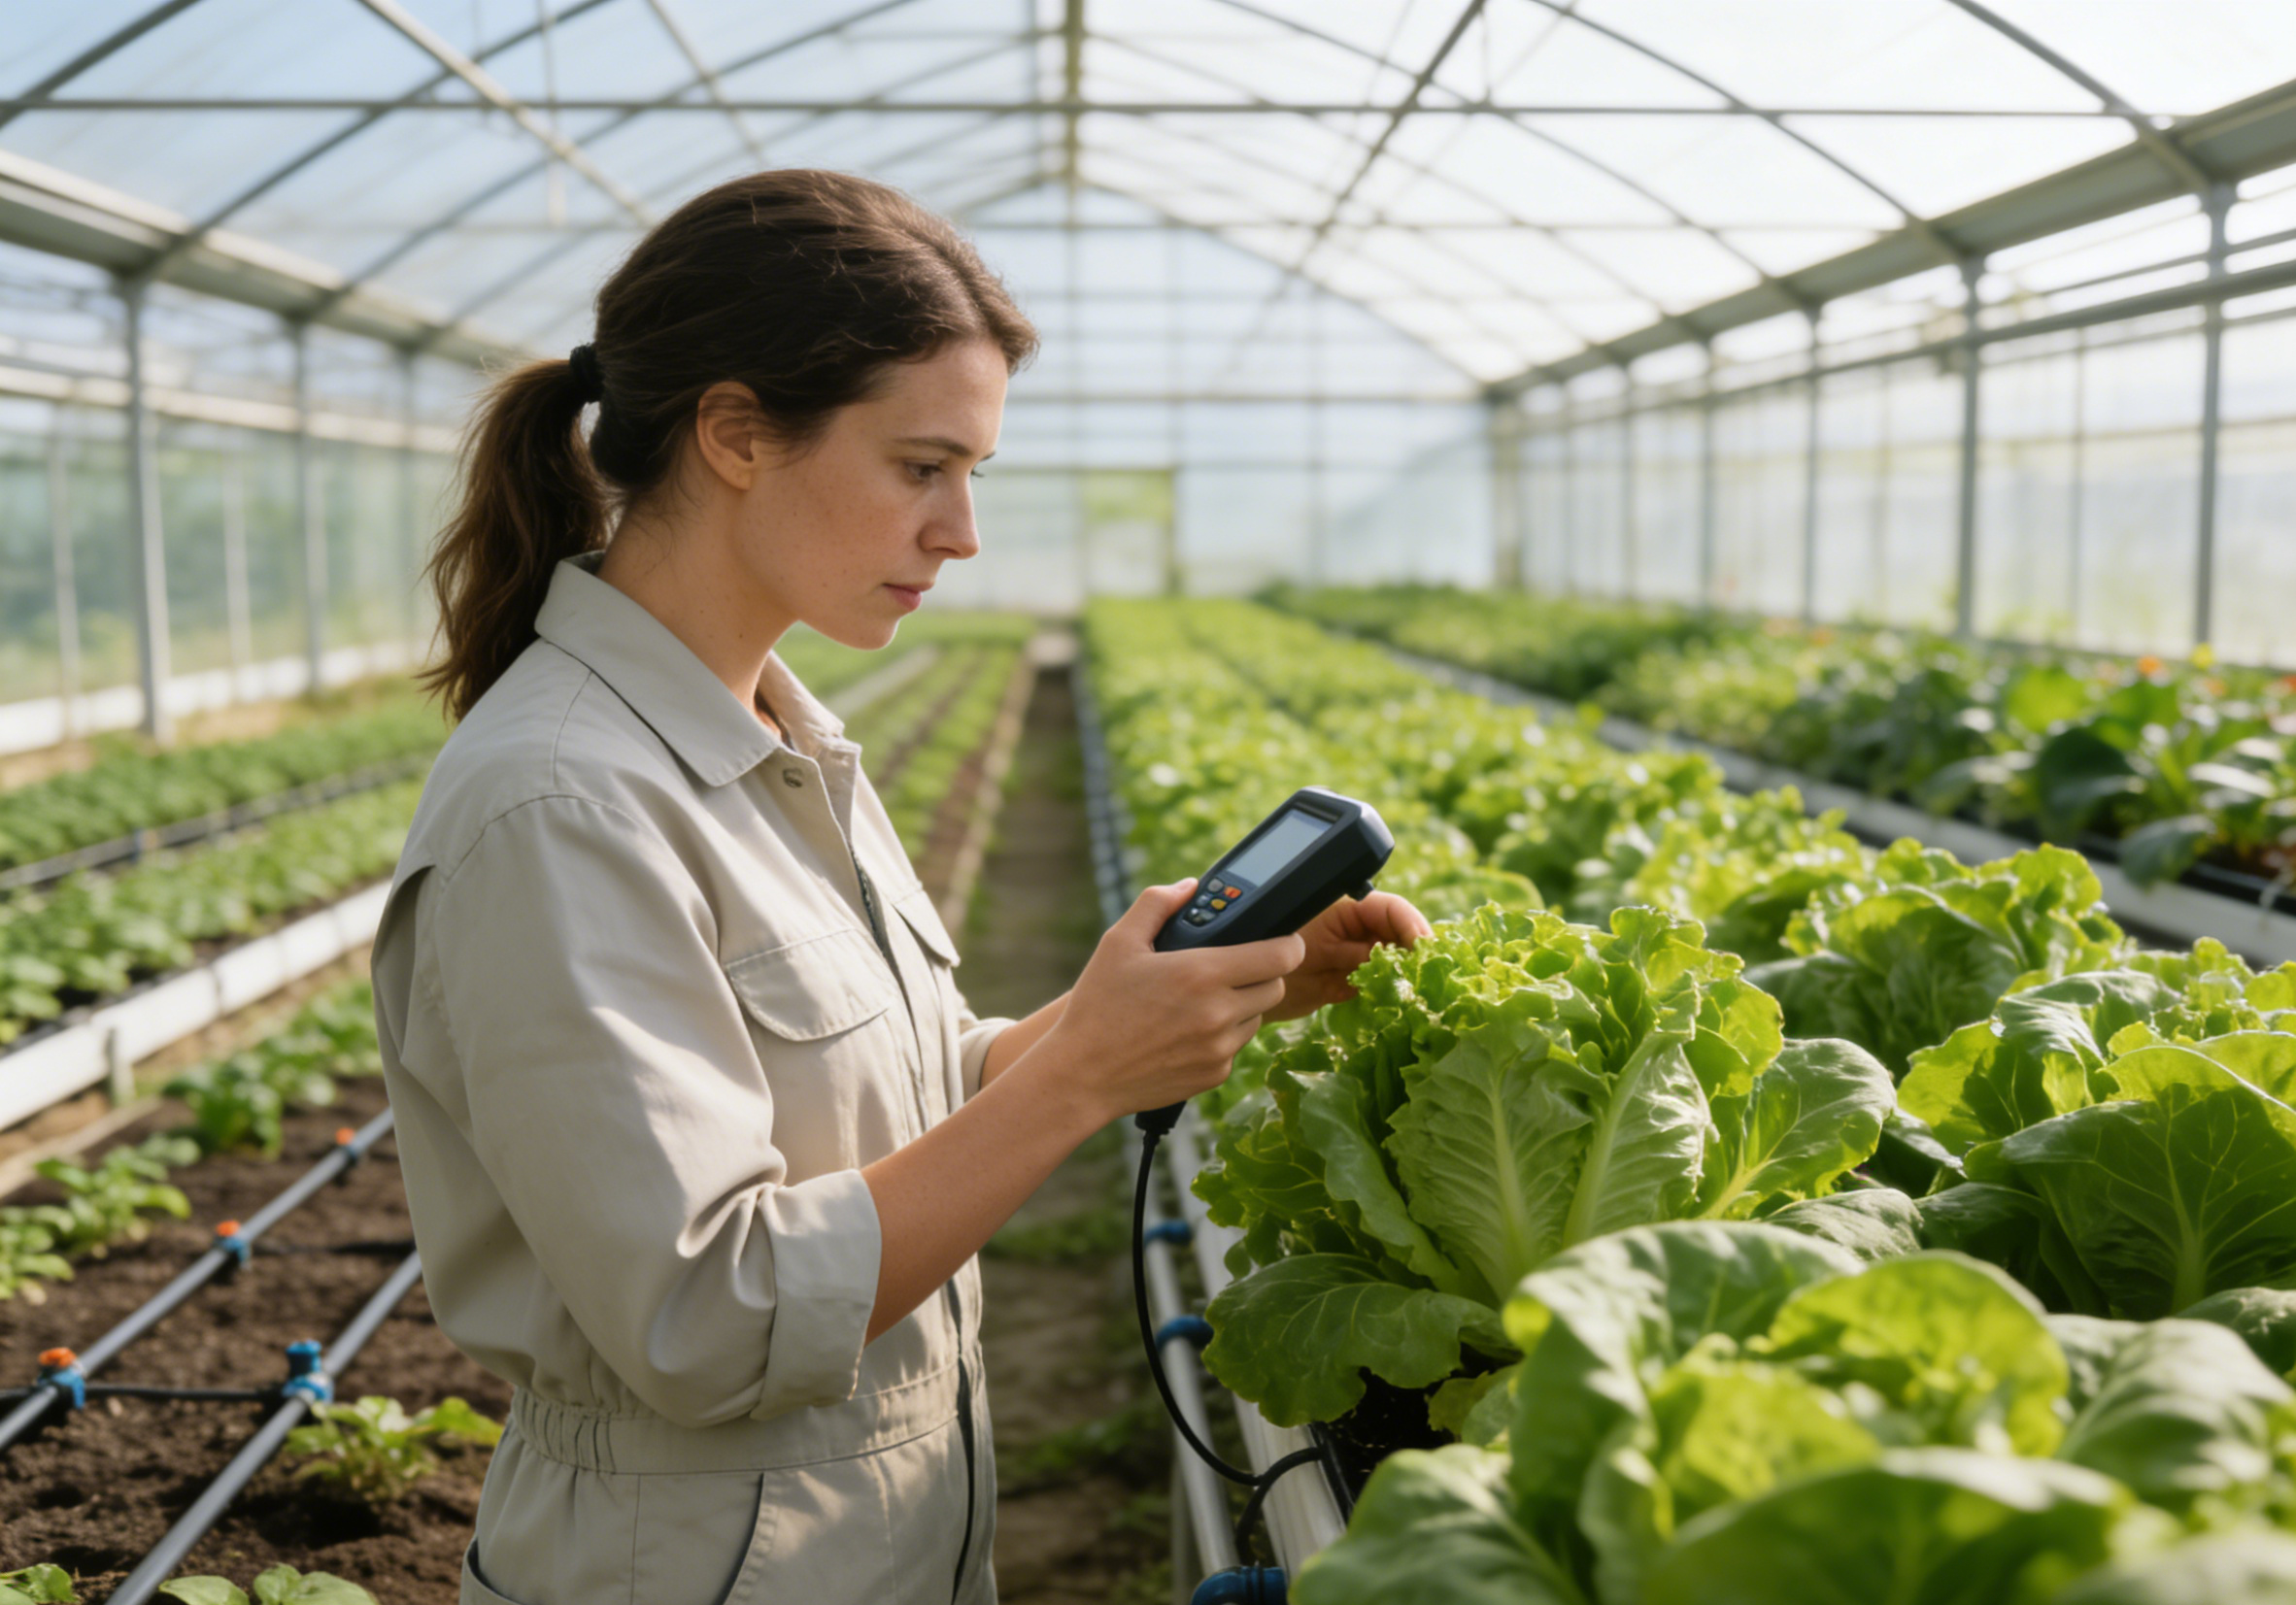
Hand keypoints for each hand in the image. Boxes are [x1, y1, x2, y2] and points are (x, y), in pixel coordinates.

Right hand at [1041, 880, 1306, 1123]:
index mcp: (1202, 973)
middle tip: (1233, 967)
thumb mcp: (1118, 942)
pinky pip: (1236, 1047)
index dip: (1289, 944)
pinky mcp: (1215, 1075)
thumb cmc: (1098, 1005)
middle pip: (1276, 986)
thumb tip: (1189, 887)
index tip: (1282, 940)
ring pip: (1257, 1017)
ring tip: (1200, 1001)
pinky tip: (1187, 1031)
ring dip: (1242, 1005)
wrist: (1081, 1076)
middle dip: (1262, 972)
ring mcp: (1220, 1048)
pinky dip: (1222, 1036)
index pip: (1282, 955)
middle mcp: (1219, 1013)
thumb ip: (1157, 904)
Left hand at [1264, 891, 1434, 1022]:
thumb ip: (1344, 949)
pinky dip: (1389, 996)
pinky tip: (1397, 1006)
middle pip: (1398, 935)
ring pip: (1393, 962)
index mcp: (1341, 909)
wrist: (1240, 988)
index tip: (1424, 949)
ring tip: (1416, 994)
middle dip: (1415, 954)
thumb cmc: (1260, 953)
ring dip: (1405, 977)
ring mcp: (1350, 957)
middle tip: (1427, 978)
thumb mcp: (1303, 948)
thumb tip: (1384, 954)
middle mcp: (1351, 931)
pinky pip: (1378, 987)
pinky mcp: (1345, 984)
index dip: (1412, 925)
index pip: (1389, 909)